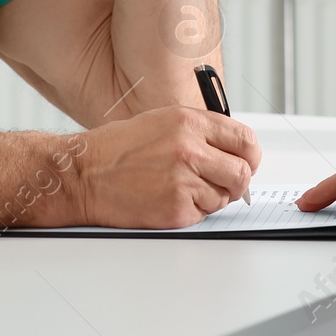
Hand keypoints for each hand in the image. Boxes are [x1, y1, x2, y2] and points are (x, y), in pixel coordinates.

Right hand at [74, 105, 260, 228]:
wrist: (85, 174)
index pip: (245, 140)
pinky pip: (203, 214)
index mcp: (189, 121)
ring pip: (224, 196)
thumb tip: (233, 149)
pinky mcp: (176, 208)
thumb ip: (200, 132)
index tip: (246, 162)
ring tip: (182, 188)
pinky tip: (169, 199)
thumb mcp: (162, 121)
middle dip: (237, 182)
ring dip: (211, 197)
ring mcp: (183, 179)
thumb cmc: (118, 149)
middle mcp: (189, 148)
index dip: (250, 155)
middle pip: (243, 172)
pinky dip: (192, 211)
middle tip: (223, 184)